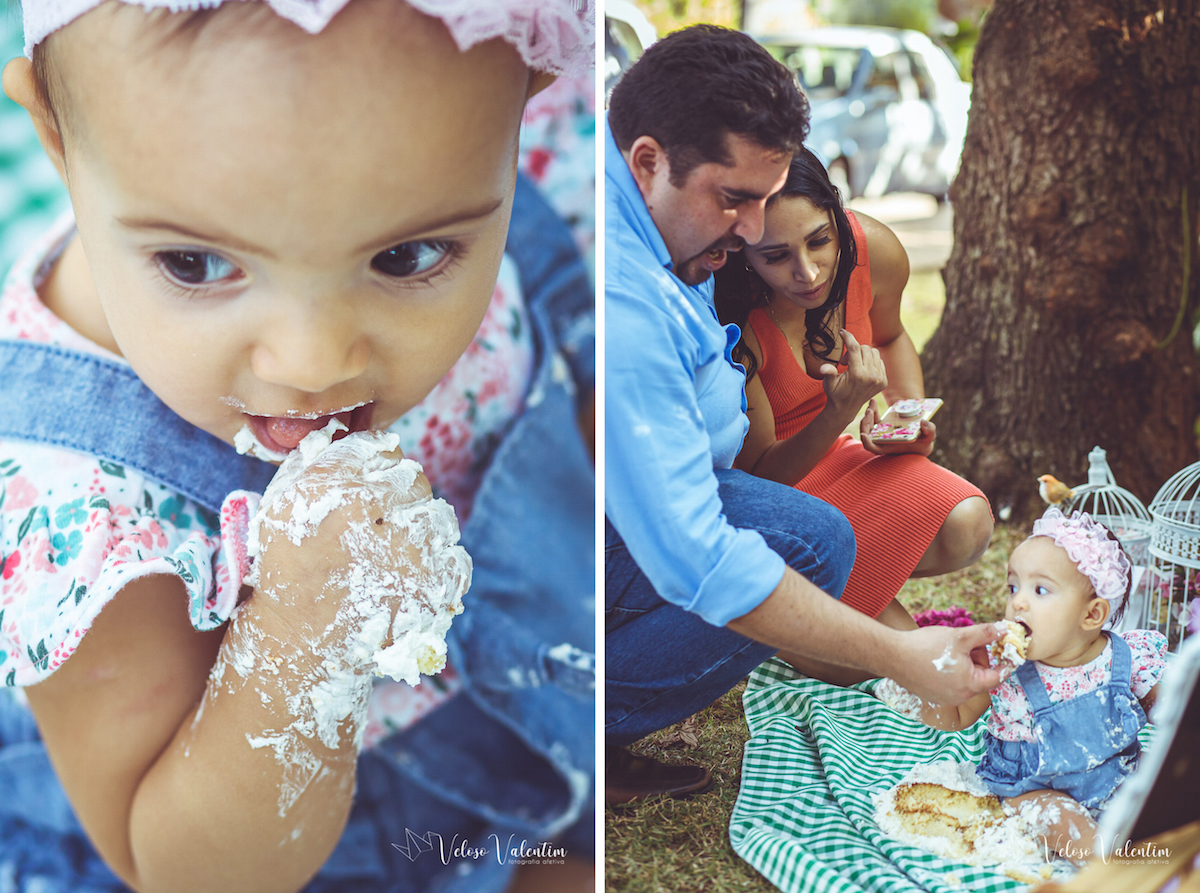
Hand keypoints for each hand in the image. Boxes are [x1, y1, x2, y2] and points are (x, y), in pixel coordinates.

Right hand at [252, 432, 469, 681]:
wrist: (295, 642)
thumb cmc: (289, 567)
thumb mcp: (284, 503)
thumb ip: (317, 459)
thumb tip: (355, 431)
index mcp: (325, 486)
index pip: (381, 447)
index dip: (379, 466)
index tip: (371, 487)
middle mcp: (362, 513)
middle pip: (414, 478)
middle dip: (402, 498)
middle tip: (382, 526)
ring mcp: (399, 554)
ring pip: (439, 517)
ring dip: (423, 530)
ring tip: (395, 555)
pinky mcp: (425, 590)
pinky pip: (455, 559)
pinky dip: (440, 567)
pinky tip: (409, 578)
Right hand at [819, 329, 886, 419]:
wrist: (846, 409)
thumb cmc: (835, 394)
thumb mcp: (828, 384)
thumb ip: (828, 373)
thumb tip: (824, 368)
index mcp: (857, 375)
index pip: (854, 348)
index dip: (847, 337)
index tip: (842, 332)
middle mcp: (871, 376)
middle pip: (864, 348)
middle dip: (853, 350)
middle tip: (845, 362)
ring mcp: (879, 379)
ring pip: (873, 352)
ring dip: (862, 354)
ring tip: (854, 366)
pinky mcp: (884, 381)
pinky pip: (879, 360)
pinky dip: (870, 361)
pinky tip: (862, 370)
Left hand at [860, 402, 936, 456]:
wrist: (921, 441)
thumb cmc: (923, 443)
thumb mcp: (929, 438)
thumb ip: (929, 431)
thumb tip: (923, 422)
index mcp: (888, 447)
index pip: (872, 448)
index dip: (866, 443)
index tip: (864, 434)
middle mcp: (881, 441)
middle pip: (867, 434)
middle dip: (866, 423)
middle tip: (869, 411)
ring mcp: (880, 433)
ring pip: (868, 425)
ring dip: (868, 414)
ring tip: (872, 402)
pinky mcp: (882, 426)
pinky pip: (873, 418)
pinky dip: (872, 410)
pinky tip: (872, 401)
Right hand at [890, 623, 1002, 705]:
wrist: (891, 655)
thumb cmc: (926, 646)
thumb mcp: (960, 636)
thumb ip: (985, 634)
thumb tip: (1003, 630)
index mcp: (970, 685)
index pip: (996, 675)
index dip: (1003, 662)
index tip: (1007, 652)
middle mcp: (959, 697)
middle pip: (978, 676)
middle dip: (975, 657)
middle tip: (964, 641)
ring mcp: (943, 698)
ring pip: (963, 679)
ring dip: (961, 663)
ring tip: (947, 648)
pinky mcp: (930, 695)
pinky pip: (948, 683)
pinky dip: (948, 671)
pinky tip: (935, 657)